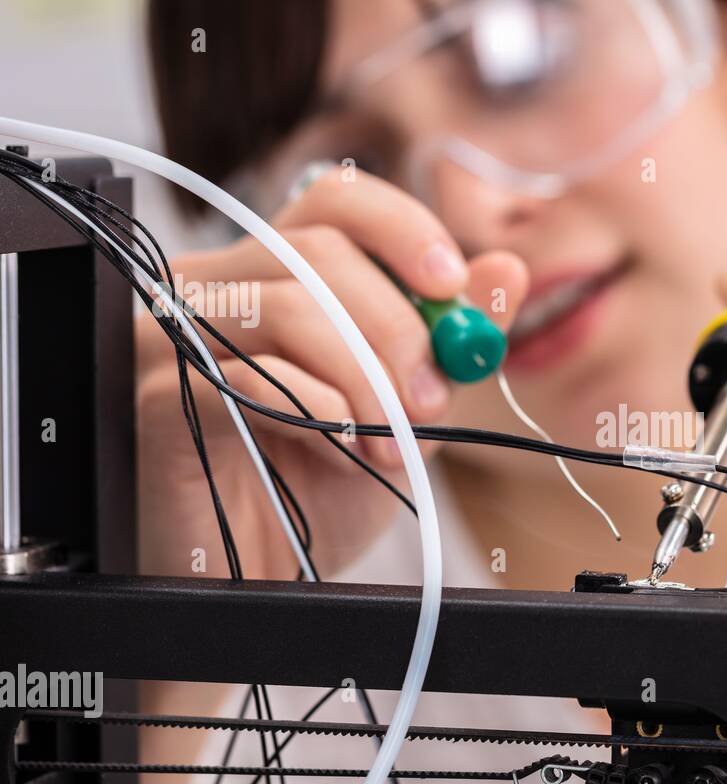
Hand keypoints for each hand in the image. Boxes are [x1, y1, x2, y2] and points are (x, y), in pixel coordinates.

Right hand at [136, 168, 527, 579]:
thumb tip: (506, 270)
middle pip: (318, 250)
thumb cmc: (317, 485)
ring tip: (391, 447)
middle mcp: (217, 285)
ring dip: (365, 380)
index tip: (452, 284)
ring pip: (286, 306)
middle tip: (432, 400)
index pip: (335, 201)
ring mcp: (175, 333)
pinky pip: (248, 376)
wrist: (254, 575)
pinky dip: (318, 413)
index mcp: (278, 272)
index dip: (402, 229)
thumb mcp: (403, 409)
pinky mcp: (158, 394)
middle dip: (398, 327)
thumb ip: (447, 341)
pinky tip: (344, 451)